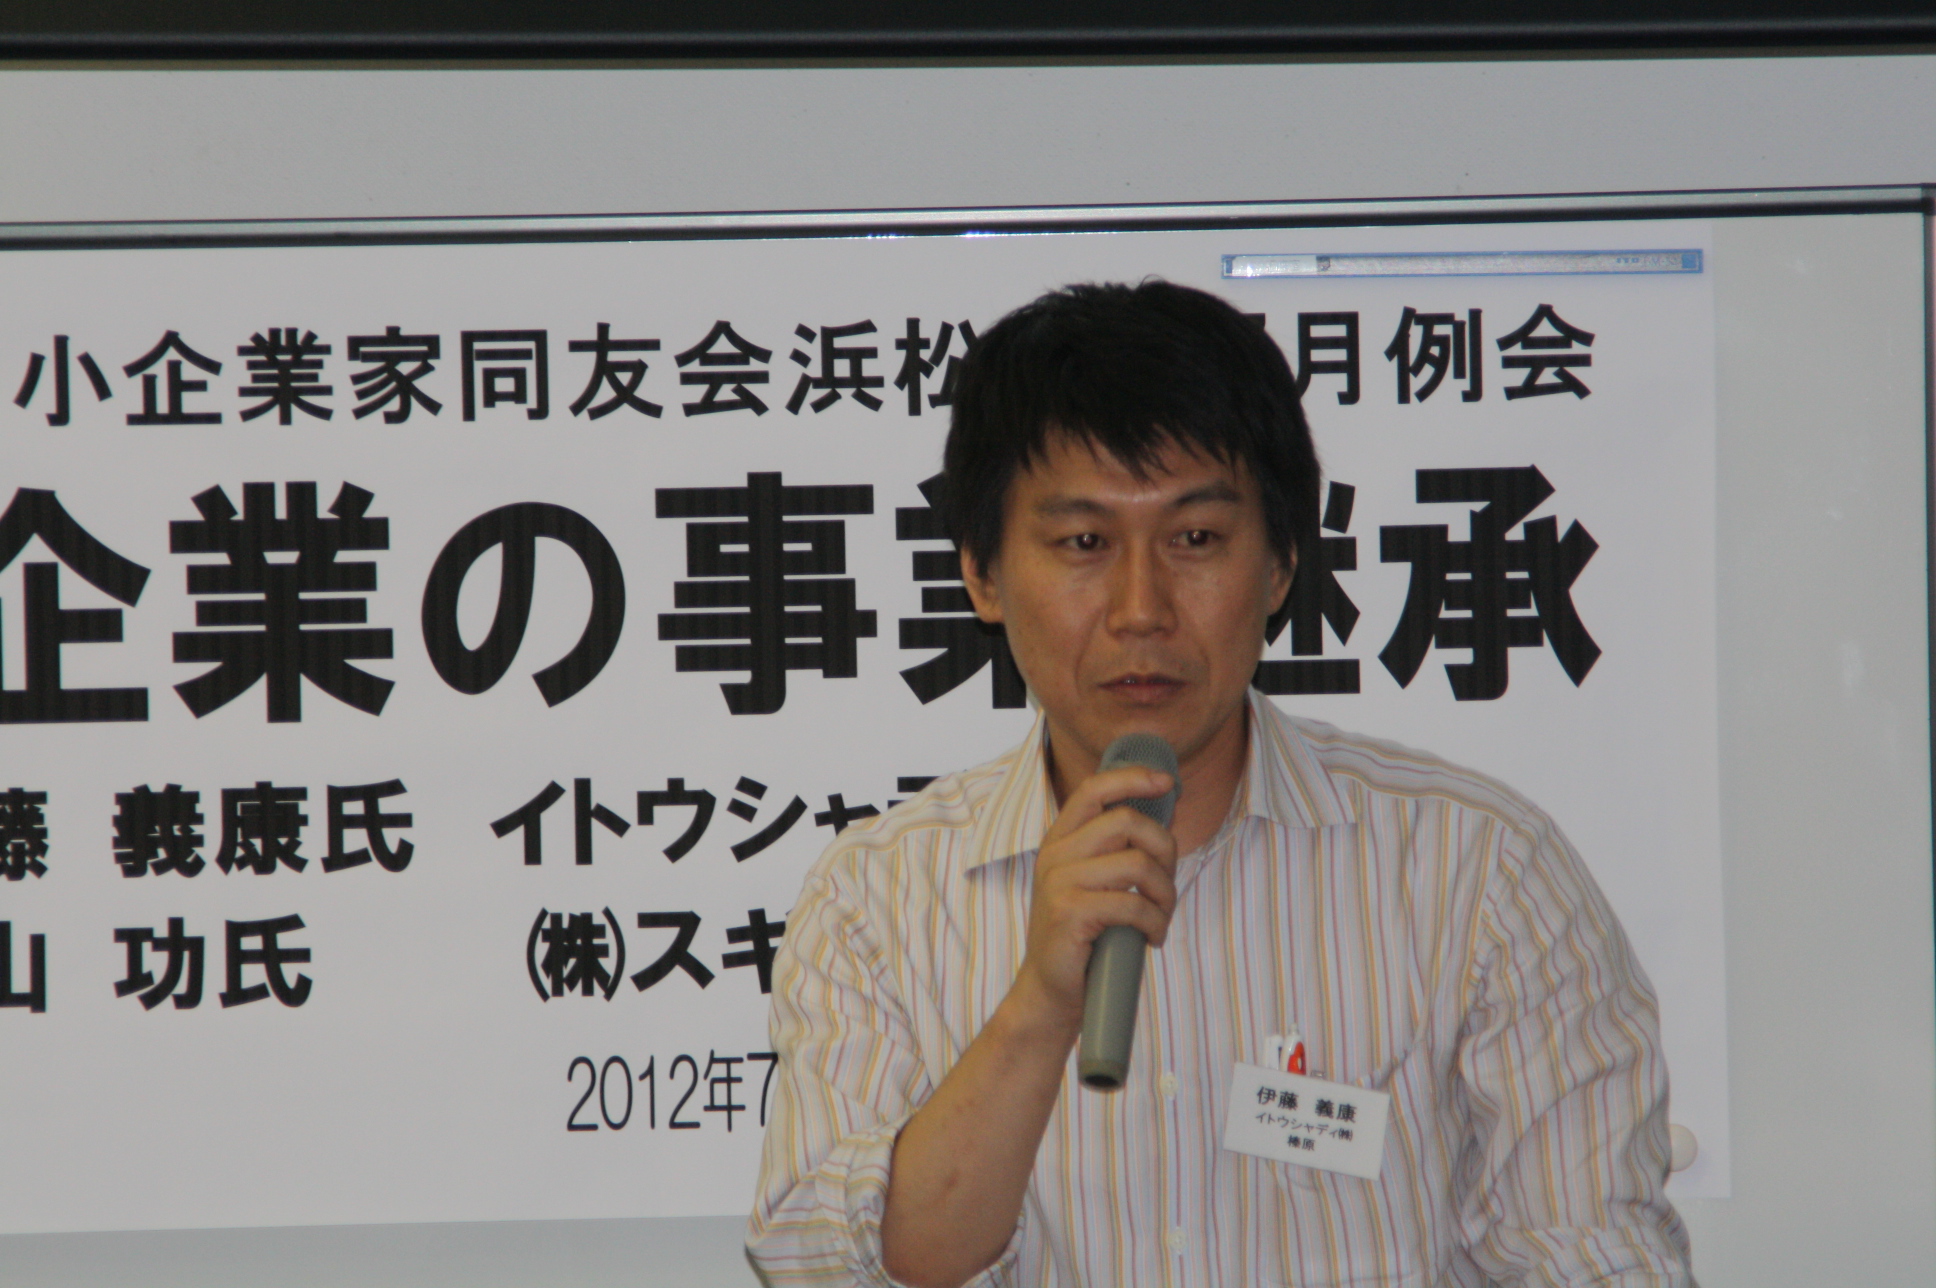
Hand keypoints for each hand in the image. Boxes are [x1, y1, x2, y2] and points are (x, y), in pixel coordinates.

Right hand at [1009, 765, 1178, 1031]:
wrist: (1050, 991)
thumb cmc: (1082, 938)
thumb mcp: (1092, 884)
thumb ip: (1115, 852)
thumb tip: (1163, 820)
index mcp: (1060, 841)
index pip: (1094, 789)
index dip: (1132, 778)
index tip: (1166, 783)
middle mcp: (1055, 855)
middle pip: (1127, 822)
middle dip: (1164, 850)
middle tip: (1167, 885)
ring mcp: (1059, 883)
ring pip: (1137, 864)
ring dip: (1165, 893)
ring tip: (1161, 916)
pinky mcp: (1070, 913)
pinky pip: (1133, 904)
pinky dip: (1155, 922)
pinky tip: (1153, 937)